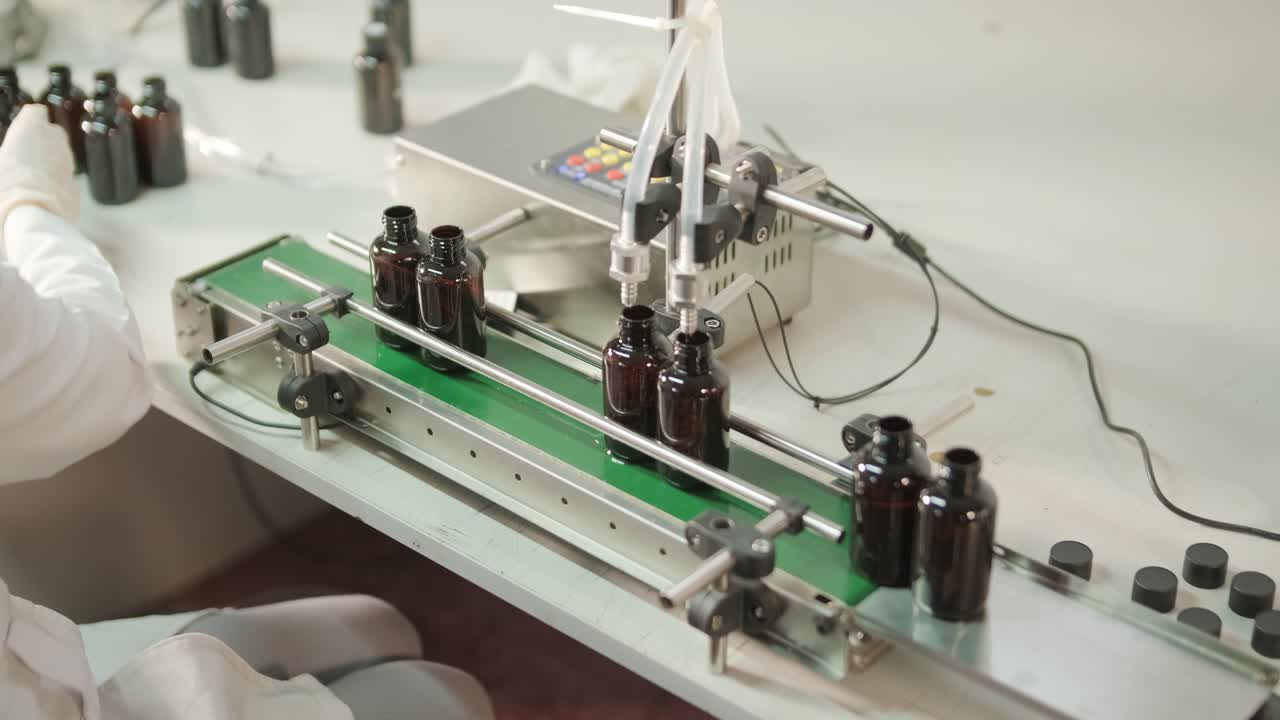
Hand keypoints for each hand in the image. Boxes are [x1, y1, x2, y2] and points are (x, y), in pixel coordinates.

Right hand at [0, 105, 79, 249]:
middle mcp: (55, 141)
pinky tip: (42, 193)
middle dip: (42, 141)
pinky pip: (64, 178)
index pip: (35, 112)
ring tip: (30, 176)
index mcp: (32, 128)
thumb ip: (6, 156)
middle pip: (52, 133)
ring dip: (50, 162)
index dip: (30, 120)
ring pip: (61, 155)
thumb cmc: (5, 182)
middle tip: (24, 156)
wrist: (32, 213)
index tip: (23, 129)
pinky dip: (56, 182)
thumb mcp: (0, 161)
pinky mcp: (75, 185)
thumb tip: (8, 158)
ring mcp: (69, 163)